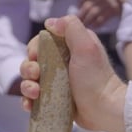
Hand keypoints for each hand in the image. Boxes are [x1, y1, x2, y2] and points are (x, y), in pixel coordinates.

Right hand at [19, 16, 126, 131]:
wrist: (104, 109)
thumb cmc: (96, 77)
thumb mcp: (87, 46)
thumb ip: (71, 27)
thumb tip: (49, 22)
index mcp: (68, 48)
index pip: (41, 42)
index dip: (34, 48)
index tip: (36, 56)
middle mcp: (60, 64)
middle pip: (32, 61)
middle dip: (28, 68)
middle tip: (36, 74)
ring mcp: (55, 83)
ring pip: (30, 81)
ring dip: (26, 86)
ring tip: (35, 93)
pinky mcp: (53, 99)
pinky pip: (33, 99)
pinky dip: (28, 101)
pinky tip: (30, 104)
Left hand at [77, 0, 122, 28]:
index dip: (83, 0)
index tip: (78, 5)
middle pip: (89, 4)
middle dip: (82, 12)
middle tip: (77, 19)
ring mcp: (110, 2)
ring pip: (94, 11)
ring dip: (88, 19)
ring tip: (84, 24)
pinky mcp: (116, 10)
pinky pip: (103, 17)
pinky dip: (98, 22)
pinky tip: (94, 26)